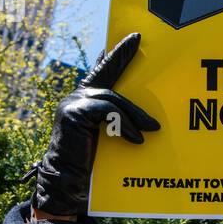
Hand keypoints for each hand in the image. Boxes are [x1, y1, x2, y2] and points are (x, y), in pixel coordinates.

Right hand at [25, 32, 159, 217]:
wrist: (69, 186)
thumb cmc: (94, 166)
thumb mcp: (112, 137)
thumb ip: (121, 120)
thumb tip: (152, 118)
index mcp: (86, 100)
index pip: (103, 71)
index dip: (116, 54)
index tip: (132, 38)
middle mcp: (77, 97)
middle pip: (108, 77)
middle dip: (123, 57)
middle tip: (137, 40)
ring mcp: (72, 104)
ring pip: (112, 98)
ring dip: (135, 114)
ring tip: (153, 130)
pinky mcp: (73, 114)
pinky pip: (107, 112)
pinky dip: (124, 124)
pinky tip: (136, 139)